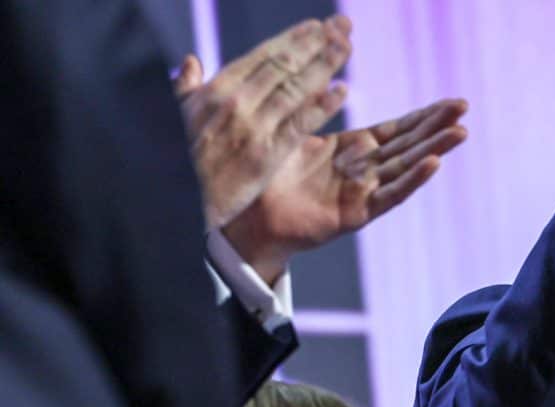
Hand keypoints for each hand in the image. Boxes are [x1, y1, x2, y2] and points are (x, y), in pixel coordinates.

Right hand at [174, 16, 352, 229]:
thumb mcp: (176, 116)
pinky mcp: (265, 155)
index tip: (316, 26)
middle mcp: (236, 102)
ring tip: (347, 46)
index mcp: (216, 89)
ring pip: (296, 88)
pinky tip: (342, 91)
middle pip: (284, 65)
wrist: (174, 200)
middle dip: (317, 42)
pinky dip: (322, 106)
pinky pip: (299, 125)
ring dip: (325, 64)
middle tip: (344, 24)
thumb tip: (191, 61)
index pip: (262, 56)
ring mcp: (253, 128)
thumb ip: (187, 88)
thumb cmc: (175, 159)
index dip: (292, 39)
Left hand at [221, 98, 468, 284]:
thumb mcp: (295, 134)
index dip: (424, 116)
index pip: (397, 129)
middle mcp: (365, 170)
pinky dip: (412, 179)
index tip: (451, 102)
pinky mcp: (358, 214)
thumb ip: (314, 110)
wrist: (253, 217)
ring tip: (461, 132)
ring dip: (435, 149)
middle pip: (409, 144)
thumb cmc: (270, 177)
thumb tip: (325, 80)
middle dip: (437, 125)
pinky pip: (389, 195)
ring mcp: (364, 192)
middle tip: (465, 107)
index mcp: (353, 150)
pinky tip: (434, 163)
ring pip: (407, 167)